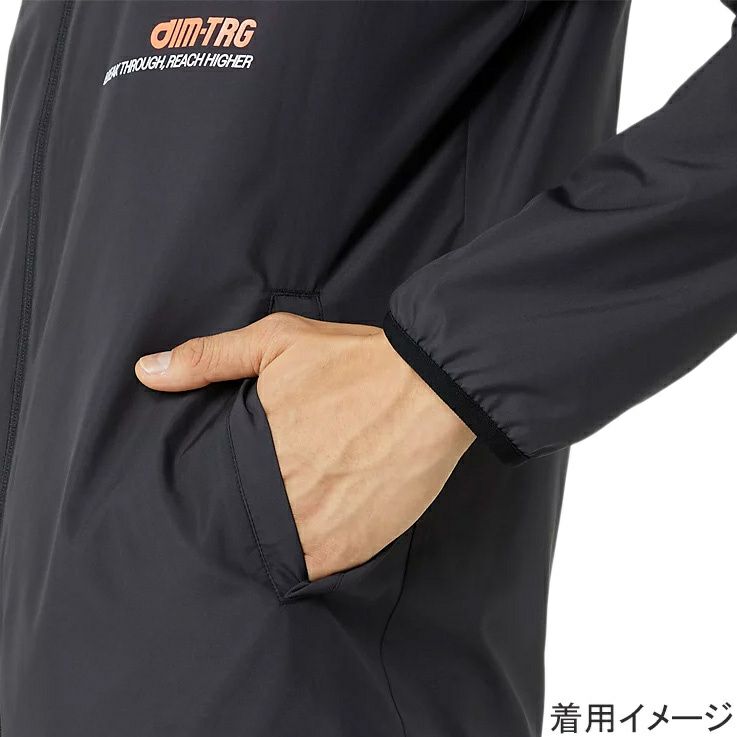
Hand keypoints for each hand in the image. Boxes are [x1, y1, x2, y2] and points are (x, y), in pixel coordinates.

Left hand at [135, 314, 474, 579]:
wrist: (431, 387)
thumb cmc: (354, 362)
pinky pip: (317, 570)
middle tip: (279, 494)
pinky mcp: (351, 547)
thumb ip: (210, 358)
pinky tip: (331, 525)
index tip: (237, 483)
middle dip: (253, 512)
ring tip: (305, 512)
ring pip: (276, 552)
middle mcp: (276, 495)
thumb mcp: (277, 342)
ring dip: (283, 539)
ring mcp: (314, 527)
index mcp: (251, 450)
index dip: (221, 490)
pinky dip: (317, 556)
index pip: (211, 491)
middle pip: (242, 523)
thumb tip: (146, 372)